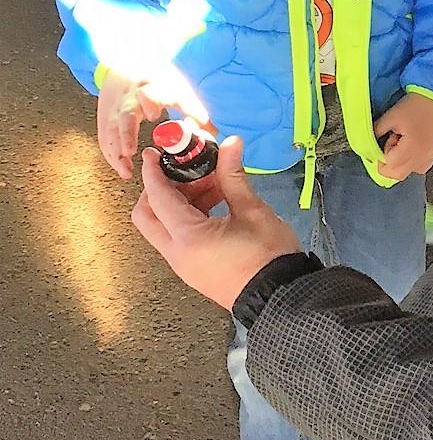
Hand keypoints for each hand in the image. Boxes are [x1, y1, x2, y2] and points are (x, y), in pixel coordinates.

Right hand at [98, 66, 209, 178]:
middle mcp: (131, 97)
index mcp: (151, 86)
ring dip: (117, 151)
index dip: (152, 102)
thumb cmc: (157, 79)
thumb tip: (214, 133)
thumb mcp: (177, 87)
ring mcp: (116, 107)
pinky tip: (122, 168)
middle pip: (126, 113)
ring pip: (112, 130)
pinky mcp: (106, 116)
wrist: (127, 63)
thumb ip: (193, 109)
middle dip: (127, 132)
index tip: (154, 115)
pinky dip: (111, 154)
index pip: (152, 93)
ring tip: (127, 171)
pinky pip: (105, 137)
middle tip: (131, 150)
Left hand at [131, 136, 300, 309]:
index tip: (155, 152)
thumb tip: (230, 144)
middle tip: (180, 169)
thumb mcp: (252, 211)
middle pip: (146, 216)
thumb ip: (233, 176)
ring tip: (210, 184)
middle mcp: (177, 252)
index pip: (159, 197)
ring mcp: (182, 263)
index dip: (154, 171)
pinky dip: (186, 216)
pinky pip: (177, 237)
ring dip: (176, 201)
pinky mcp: (192, 267)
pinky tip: (215, 202)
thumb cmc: (268, 255)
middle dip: (157, 188)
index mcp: (189, 237)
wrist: (279, 295)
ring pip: (161, 226)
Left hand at [374, 92, 432, 180]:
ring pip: (409, 173)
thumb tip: (368, 143)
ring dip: (400, 165)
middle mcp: (422, 157)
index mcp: (411, 148)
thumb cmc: (414, 106)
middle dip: (387, 165)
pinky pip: (419, 168)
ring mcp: (430, 157)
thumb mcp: (391, 116)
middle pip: (398, 175)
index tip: (383, 142)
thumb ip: (377, 131)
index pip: (390, 165)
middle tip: (387, 147)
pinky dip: (411, 164)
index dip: (382, 156)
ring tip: (401, 146)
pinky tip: (410, 149)